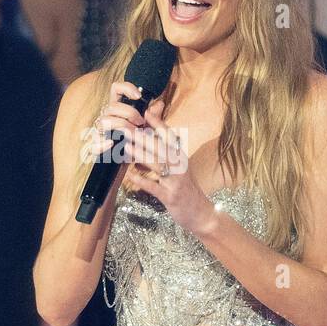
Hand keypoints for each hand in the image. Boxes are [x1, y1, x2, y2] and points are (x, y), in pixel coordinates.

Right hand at [87, 79, 147, 163]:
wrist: (129, 162)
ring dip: (120, 125)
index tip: (138, 96)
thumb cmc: (139, 141)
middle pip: (112, 106)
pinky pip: (94, 144)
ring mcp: (102, 131)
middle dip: (128, 112)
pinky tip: (112, 144)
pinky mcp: (98, 146)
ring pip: (104, 121)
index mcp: (119, 108)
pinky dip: (102, 144)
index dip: (126, 88)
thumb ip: (153, 117)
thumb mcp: (148, 128)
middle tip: (141, 122)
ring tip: (133, 133)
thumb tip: (160, 104)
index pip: (116, 89)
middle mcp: (108, 117)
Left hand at [118, 97, 209, 231]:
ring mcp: (176, 181)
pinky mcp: (170, 196)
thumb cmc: (186, 189)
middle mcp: (180, 166)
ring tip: (126, 147)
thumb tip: (144, 141)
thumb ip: (163, 156)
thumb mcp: (178, 169)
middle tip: (127, 128)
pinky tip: (128, 174)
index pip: (170, 137)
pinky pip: (153, 186)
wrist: (201, 213)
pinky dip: (140, 180)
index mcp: (181, 157)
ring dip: (140, 155)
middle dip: (143, 138)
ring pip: (158, 164)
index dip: (158, 124)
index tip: (145, 112)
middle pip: (161, 148)